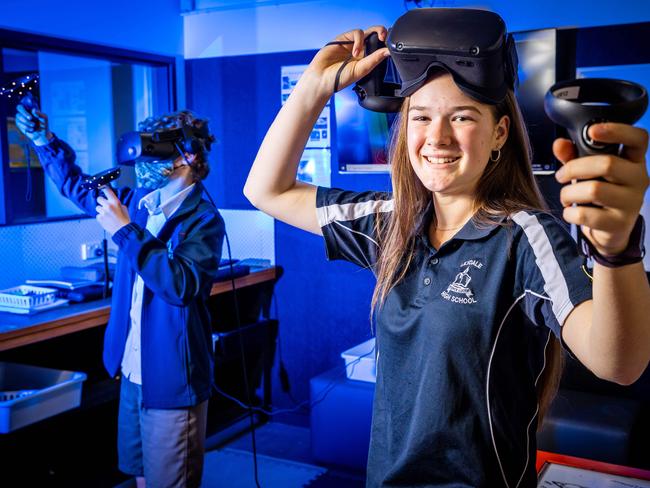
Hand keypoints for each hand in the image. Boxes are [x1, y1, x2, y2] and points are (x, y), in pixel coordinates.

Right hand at [15, 104, 51, 145]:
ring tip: (33, 125)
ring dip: (27, 121)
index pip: (23, 104)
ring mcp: (20, 118)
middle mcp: (24, 112)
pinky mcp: (19, 124)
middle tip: (30, 118)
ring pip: (19, 116)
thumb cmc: (43, 125)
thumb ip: (39, 114)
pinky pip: (20, 124)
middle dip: (24, 113)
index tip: (30, 112)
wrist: (42, 135)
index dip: (24, 107)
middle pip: (19, 108)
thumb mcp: (44, 119)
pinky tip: (32, 129)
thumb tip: (33, 110)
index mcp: (30, 109)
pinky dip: (26, 127)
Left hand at [96, 186, 129, 235]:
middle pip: (99, 198)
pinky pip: (98, 215)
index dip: (104, 188)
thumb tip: (111, 201)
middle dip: (101, 202)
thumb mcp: (124, 208)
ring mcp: (103, 212)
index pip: (107, 191)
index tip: (101, 186)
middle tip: (105, 206)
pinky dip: (101, 217)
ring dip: (101, 210)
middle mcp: (108, 206)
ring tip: (107, 215)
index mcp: (115, 202)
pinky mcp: (100, 218)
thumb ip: (117, 203)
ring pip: (97, 207)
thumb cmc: (124, 220)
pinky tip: (107, 220)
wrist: (123, 230)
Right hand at [306, 26, 389, 97]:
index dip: (386, 43)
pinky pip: (356, 33)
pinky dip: (358, 41)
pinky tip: (354, 52)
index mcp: (367, 59)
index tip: (390, 45)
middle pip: (375, 35)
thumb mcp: (361, 70)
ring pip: (366, 32)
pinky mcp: (343, 38)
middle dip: (382, 32)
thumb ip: (374, 59)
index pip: (380, 46)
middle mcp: (361, 50)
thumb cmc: (340, 79)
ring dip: (364, 41)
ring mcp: (352, 43)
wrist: (322, 78)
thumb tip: (388, 52)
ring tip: (357, 54)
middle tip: (384, 37)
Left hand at [554, 122, 648, 255]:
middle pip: (607, 164)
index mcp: (634, 160)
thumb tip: (559, 144)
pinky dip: (569, 213)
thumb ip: (573, 156)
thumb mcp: (587, 172)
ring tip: (566, 197)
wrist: (610, 230)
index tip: (592, 131)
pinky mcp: (619, 223)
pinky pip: (585, 215)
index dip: (617, 130)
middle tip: (561, 175)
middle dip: (574, 168)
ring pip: (594, 190)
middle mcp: (639, 179)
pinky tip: (570, 212)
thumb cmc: (600, 195)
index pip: (638, 138)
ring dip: (568, 193)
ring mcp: (632, 202)